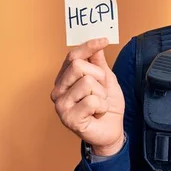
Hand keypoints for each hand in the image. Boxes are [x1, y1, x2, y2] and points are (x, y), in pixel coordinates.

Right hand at [50, 38, 124, 155]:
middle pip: (79, 66)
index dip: (88, 46)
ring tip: (99, 104)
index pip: (74, 56)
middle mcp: (58, 90)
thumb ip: (99, 63)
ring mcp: (61, 105)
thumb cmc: (107, 105)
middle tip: (102, 91)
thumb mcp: (106, 80)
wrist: (112, 130)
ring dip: (102, 94)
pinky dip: (101, 106)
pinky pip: (92, 101)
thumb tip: (97, 45)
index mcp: (65, 79)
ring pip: (87, 82)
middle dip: (99, 77)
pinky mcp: (68, 118)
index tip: (104, 40)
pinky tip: (97, 113)